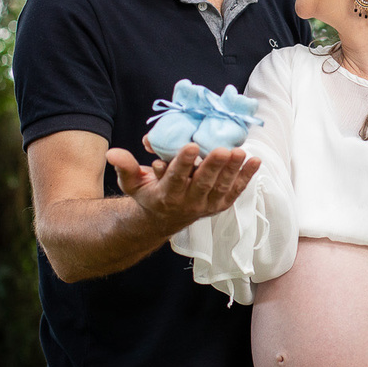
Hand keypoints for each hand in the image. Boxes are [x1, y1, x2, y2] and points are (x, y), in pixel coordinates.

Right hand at [106, 143, 260, 232]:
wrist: (163, 219)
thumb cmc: (148, 195)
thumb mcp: (133, 183)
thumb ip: (126, 167)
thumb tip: (112, 152)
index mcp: (166, 196)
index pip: (175, 178)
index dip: (183, 163)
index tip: (191, 146)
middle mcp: (188, 203)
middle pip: (203, 183)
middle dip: (214, 166)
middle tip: (223, 149)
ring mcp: (207, 205)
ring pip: (221, 187)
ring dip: (233, 170)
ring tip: (241, 152)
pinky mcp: (221, 204)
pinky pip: (235, 191)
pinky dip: (246, 177)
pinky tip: (255, 161)